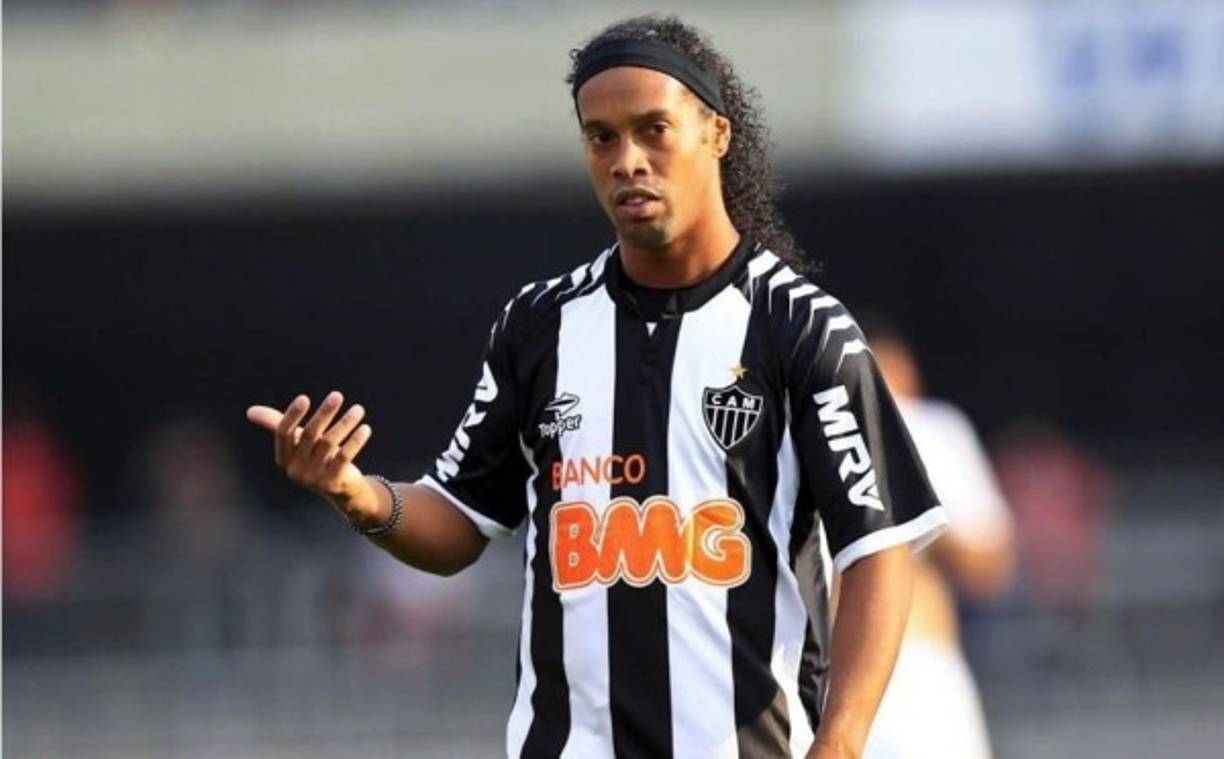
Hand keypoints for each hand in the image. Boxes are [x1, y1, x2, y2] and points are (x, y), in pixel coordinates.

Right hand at [246, 391, 379, 521]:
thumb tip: (250, 411)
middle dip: (324, 413)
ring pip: (330, 443)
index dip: (292, 415)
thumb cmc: (316, 459)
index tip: (304, 398)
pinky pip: (344, 457)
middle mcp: (295, 469)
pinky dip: (355, 441)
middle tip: (337, 395)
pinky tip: (365, 428)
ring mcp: (314, 478)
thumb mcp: (298, 443)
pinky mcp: (333, 483)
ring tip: (359, 409)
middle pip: (310, 435)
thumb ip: (278, 425)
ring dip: (345, 423)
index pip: (283, 434)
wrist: (341, 490)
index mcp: (284, 458)